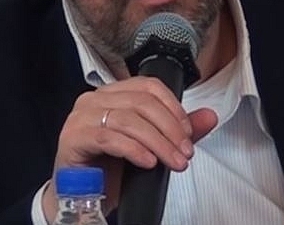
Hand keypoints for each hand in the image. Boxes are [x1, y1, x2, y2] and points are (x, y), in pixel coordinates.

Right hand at [41, 77, 216, 220]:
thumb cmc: (110, 167)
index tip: (188, 132)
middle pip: (141, 102)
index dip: (173, 106)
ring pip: (128, 119)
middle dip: (170, 128)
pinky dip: (134, 150)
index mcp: (113, 94)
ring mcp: (81, 117)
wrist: (81, 196)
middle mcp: (95, 99)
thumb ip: (176, 130)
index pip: (148, 86)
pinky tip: (148, 162)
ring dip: (157, 142)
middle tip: (185, 152)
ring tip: (173, 161)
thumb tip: (210, 116)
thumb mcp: (149, 146)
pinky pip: (109, 138)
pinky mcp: (73, 137)